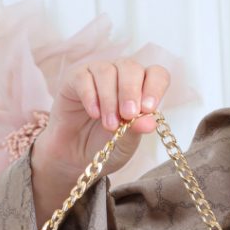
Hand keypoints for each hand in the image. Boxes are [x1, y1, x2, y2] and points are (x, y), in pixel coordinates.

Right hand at [30, 56, 170, 225]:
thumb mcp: (126, 145)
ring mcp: (95, 76)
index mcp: (139, 90)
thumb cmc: (103, 151)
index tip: (151, 110)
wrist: (74, 162)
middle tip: (129, 119)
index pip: (155, 73)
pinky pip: (84, 76)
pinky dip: (92, 94)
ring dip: (112, 97)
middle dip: (133, 92)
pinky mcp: (73, 81)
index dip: (155, 87)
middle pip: (132, 67)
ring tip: (110, 125)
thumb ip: (137, 130)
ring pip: (108, 69)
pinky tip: (95, 115)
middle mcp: (119, 79)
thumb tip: (148, 119)